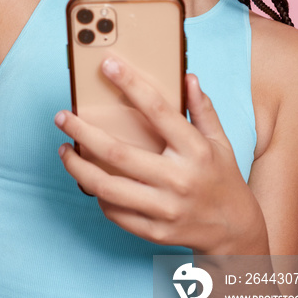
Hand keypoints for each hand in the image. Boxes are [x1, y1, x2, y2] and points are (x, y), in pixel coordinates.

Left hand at [56, 57, 266, 253]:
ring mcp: (165, 209)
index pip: (158, 110)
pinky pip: (115, 213)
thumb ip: (203, 110)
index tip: (108, 65)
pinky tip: (88, 180)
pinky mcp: (155, 232)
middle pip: (118, 153)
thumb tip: (188, 77)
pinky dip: (97, 195)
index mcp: (195, 150)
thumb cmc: (223, 178)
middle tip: (62, 117)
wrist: (235, 232)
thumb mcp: (220, 141)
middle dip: (83, 132)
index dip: (131, 84)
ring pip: (107, 187)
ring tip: (63, 151)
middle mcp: (179, 179)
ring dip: (77, 168)